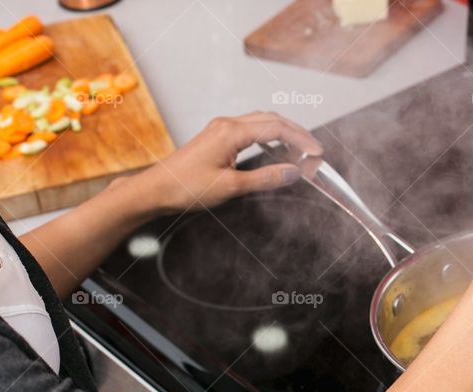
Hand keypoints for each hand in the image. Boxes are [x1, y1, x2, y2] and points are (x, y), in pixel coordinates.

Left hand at [133, 111, 322, 212]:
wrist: (154, 190)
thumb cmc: (184, 188)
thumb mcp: (230, 187)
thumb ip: (265, 178)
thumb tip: (293, 172)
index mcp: (230, 132)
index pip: (276, 128)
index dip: (301, 140)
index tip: (317, 153)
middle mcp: (226, 125)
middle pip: (271, 119)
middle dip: (297, 133)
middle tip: (315, 151)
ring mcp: (221, 130)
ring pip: (262, 122)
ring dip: (284, 133)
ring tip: (301, 150)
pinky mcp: (217, 138)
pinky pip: (251, 130)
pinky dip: (270, 137)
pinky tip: (276, 150)